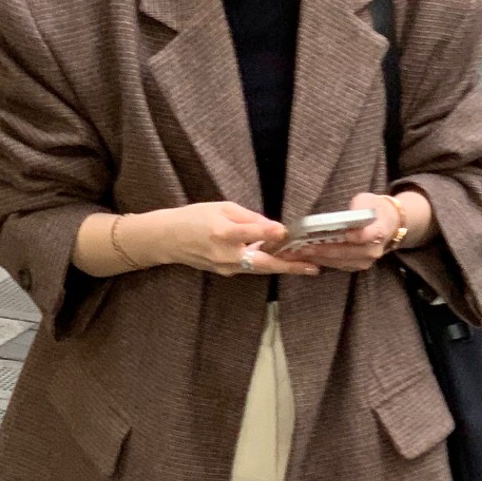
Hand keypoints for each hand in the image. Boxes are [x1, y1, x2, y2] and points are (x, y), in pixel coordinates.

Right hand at [128, 202, 318, 276]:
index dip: (268, 233)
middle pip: (262, 263)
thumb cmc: (194, 217)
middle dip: (289, 266)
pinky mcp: (226, 273)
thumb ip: (248, 217)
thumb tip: (273, 227)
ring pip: (260, 269)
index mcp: (222, 233)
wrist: (168, 239)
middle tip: (313, 268)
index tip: (285, 232)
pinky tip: (283, 262)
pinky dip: (268, 266)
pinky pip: (251, 269)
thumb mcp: (221, 207)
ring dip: (283, 268)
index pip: (250, 233)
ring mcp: (226, 267)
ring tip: (307, 266)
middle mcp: (225, 254)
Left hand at [288, 192, 402, 273]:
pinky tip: (306, 256)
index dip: (349, 237)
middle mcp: (372, 251)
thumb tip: (347, 216)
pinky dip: (321, 261)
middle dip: (321, 249)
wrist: (387, 224)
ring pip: (338, 261)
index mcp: (379, 231)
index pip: (364, 236)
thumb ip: (358, 207)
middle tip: (300, 246)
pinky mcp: (356, 267)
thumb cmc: (374, 209)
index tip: (331, 235)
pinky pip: (337, 266)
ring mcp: (364, 261)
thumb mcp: (367, 200)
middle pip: (344, 252)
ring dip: (317, 257)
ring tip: (298, 253)